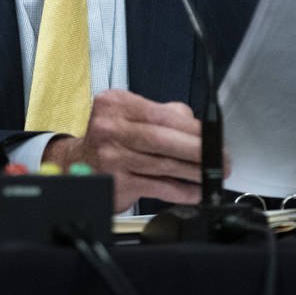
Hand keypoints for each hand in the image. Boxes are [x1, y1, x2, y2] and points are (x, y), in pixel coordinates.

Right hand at [42, 89, 216, 211]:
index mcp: (115, 104)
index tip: (213, 135)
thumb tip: (196, 125)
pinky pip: (157, 186)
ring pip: (163, 164)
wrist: (76, 164)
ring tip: (211, 174)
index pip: (161, 114)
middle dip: (198, 149)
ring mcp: (112, 157)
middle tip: (220, 157)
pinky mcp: (117, 182)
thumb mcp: (128, 115)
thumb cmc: (109, 138)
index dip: (192, 127)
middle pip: (162, 138)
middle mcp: (110, 128)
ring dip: (193, 171)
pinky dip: (180, 190)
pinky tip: (194, 190)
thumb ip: (162, 114)